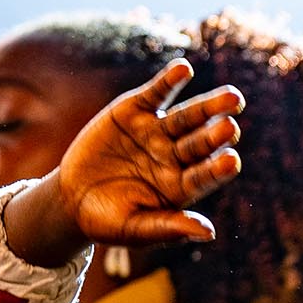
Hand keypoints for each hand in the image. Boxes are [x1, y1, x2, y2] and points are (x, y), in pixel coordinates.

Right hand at [3, 61, 244, 266]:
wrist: (71, 197)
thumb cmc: (106, 221)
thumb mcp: (133, 229)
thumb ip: (167, 228)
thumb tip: (208, 233)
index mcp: (180, 188)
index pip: (204, 176)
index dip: (217, 169)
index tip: (231, 161)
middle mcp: (175, 157)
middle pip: (201, 143)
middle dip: (215, 135)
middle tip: (230, 126)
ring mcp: (157, 132)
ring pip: (188, 116)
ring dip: (208, 105)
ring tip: (232, 96)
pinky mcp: (136, 110)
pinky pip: (157, 93)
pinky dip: (169, 81)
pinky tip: (184, 70)